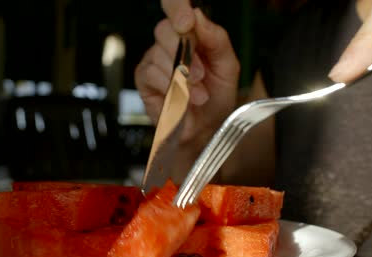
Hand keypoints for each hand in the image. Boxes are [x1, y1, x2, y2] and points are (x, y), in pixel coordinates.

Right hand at [135, 0, 238, 150]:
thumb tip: (197, 16)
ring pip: (159, 54)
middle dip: (186, 53)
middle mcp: (170, 41)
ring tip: (198, 95)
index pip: (176, 6)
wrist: (206, 128)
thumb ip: (216, 39)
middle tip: (200, 75)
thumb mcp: (227, 66)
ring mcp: (154, 58)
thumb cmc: (216, 95)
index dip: (177, 7)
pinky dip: (169, 87)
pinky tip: (182, 98)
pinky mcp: (143, 77)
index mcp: (191, 32)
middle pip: (165, 29)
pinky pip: (151, 73)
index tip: (186, 22)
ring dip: (182, 77)